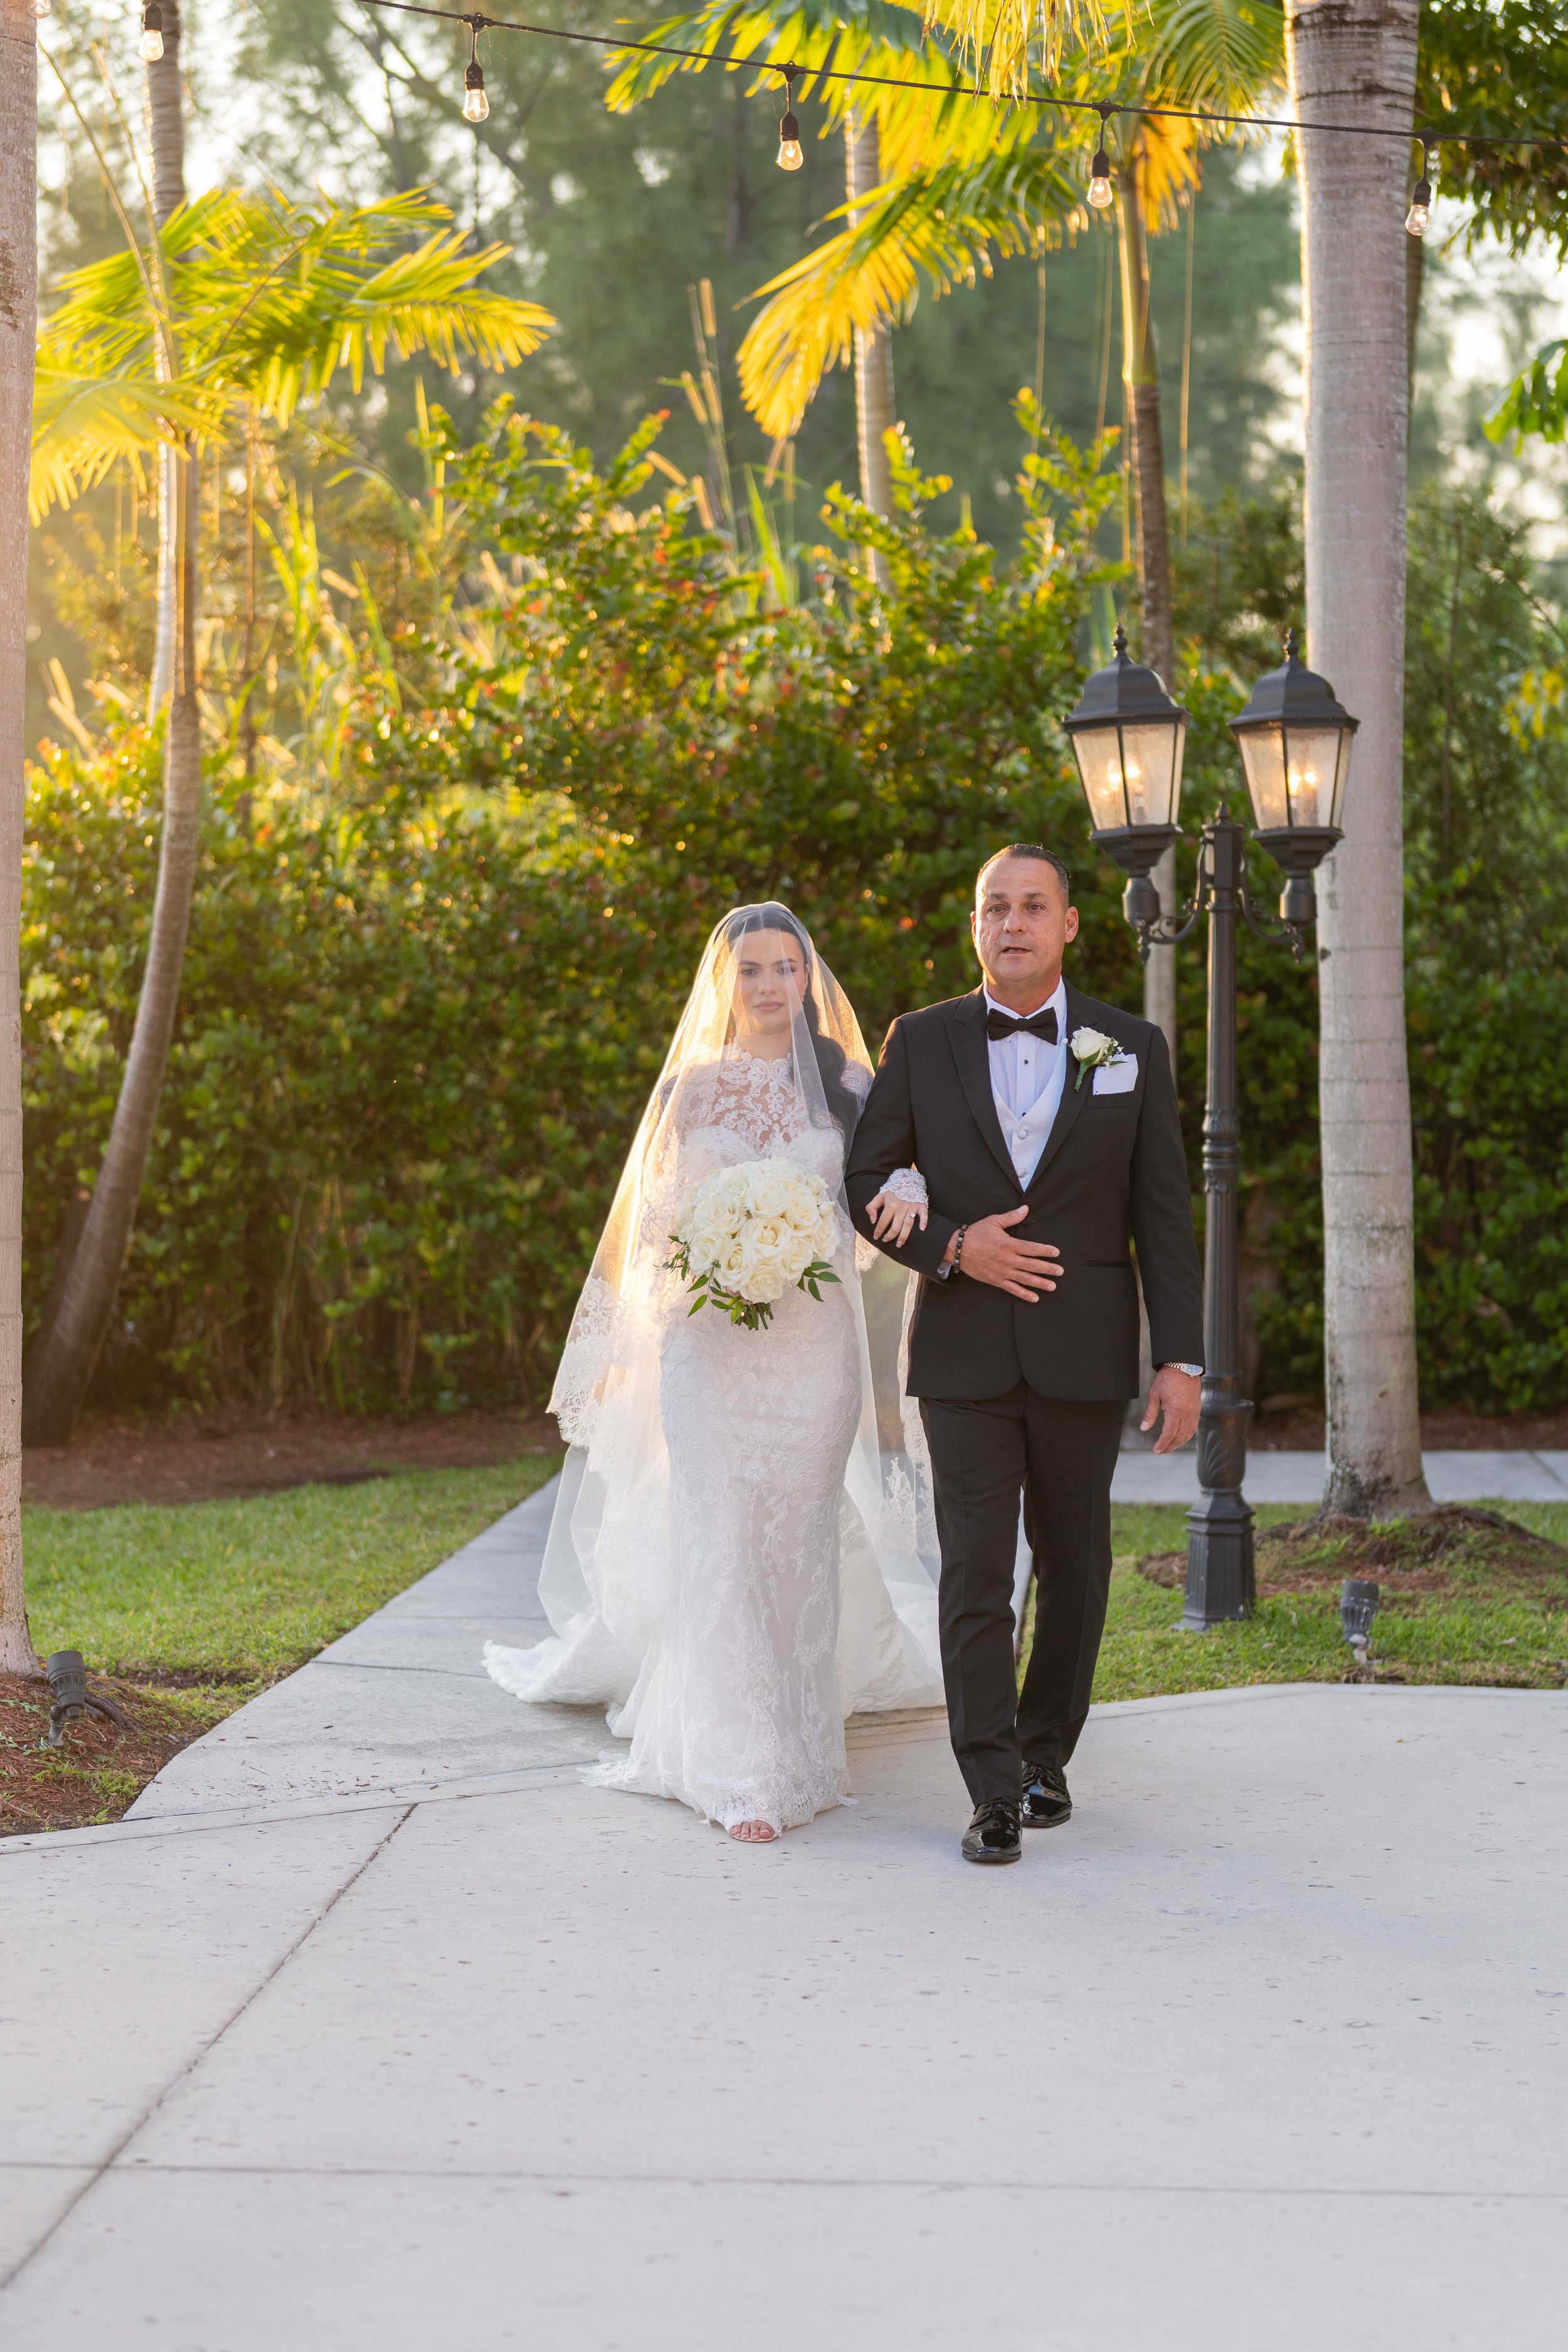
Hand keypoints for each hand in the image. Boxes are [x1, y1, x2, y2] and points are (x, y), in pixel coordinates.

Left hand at [866, 1188, 928, 1248]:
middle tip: (886, 1241)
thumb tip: (873, 1221)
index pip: (882, 1222)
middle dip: (890, 1236)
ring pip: (908, 1224)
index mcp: (890, 1205)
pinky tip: (922, 1230)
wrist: (907, 1179)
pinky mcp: (921, 1205)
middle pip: (895, 1227)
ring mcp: (912, 1207)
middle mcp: (900, 1207)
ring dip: (903, 1236)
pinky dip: (923, 1222)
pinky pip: (923, 1214)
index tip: (876, 1237)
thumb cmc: (893, 1190)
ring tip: (899, 1244)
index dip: (878, 1231)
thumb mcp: (879, 1196)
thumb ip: (871, 1207)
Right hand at [947, 1207, 1061, 1302]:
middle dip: (1049, 1269)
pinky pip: (1013, 1289)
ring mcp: (1003, 1272)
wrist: (957, 1249)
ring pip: (1026, 1279)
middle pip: (1033, 1265)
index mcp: (1009, 1244)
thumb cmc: (976, 1234)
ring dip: (1041, 1283)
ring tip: (1053, 1286)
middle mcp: (1008, 1259)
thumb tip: (1026, 1209)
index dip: (1046, 1251)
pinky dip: (1024, 1294)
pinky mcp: (996, 1280)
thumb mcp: (994, 1221)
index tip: (1056, 1253)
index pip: (1033, 1248)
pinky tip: (1035, 1298)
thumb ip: (1012, 1217)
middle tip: (1060, 1271)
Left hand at [1143, 1366, 1200, 1454]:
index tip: (1155, 1450)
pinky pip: (1193, 1427)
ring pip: (1188, 1434)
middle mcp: (1187, 1414)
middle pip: (1179, 1437)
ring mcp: (1194, 1412)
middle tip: (1160, 1452)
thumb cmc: (1167, 1379)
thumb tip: (1144, 1428)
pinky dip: (1186, 1435)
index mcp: (1176, 1411)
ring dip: (1178, 1443)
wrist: (1183, 1366)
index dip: (1162, 1444)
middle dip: (1169, 1447)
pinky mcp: (1197, 1409)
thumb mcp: (1154, 1395)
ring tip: (1168, 1447)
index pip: (1169, 1434)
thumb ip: (1150, 1414)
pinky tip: (1180, 1437)